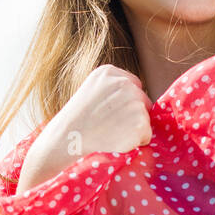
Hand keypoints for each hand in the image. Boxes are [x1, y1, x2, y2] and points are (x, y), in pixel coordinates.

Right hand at [15, 65, 152, 194]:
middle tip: (109, 124)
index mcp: (110, 72)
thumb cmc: (78, 119)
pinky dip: (135, 141)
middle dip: (131, 114)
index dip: (123, 102)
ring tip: (110, 132)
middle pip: (142, 100)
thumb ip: (113, 88)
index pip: (133, 85)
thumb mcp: (91, 90)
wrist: (68, 138)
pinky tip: (116, 140)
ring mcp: (134, 102)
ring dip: (133, 128)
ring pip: (145, 118)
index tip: (107, 113)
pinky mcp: (141, 123)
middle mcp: (124, 83)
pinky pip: (146, 135)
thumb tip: (138, 98)